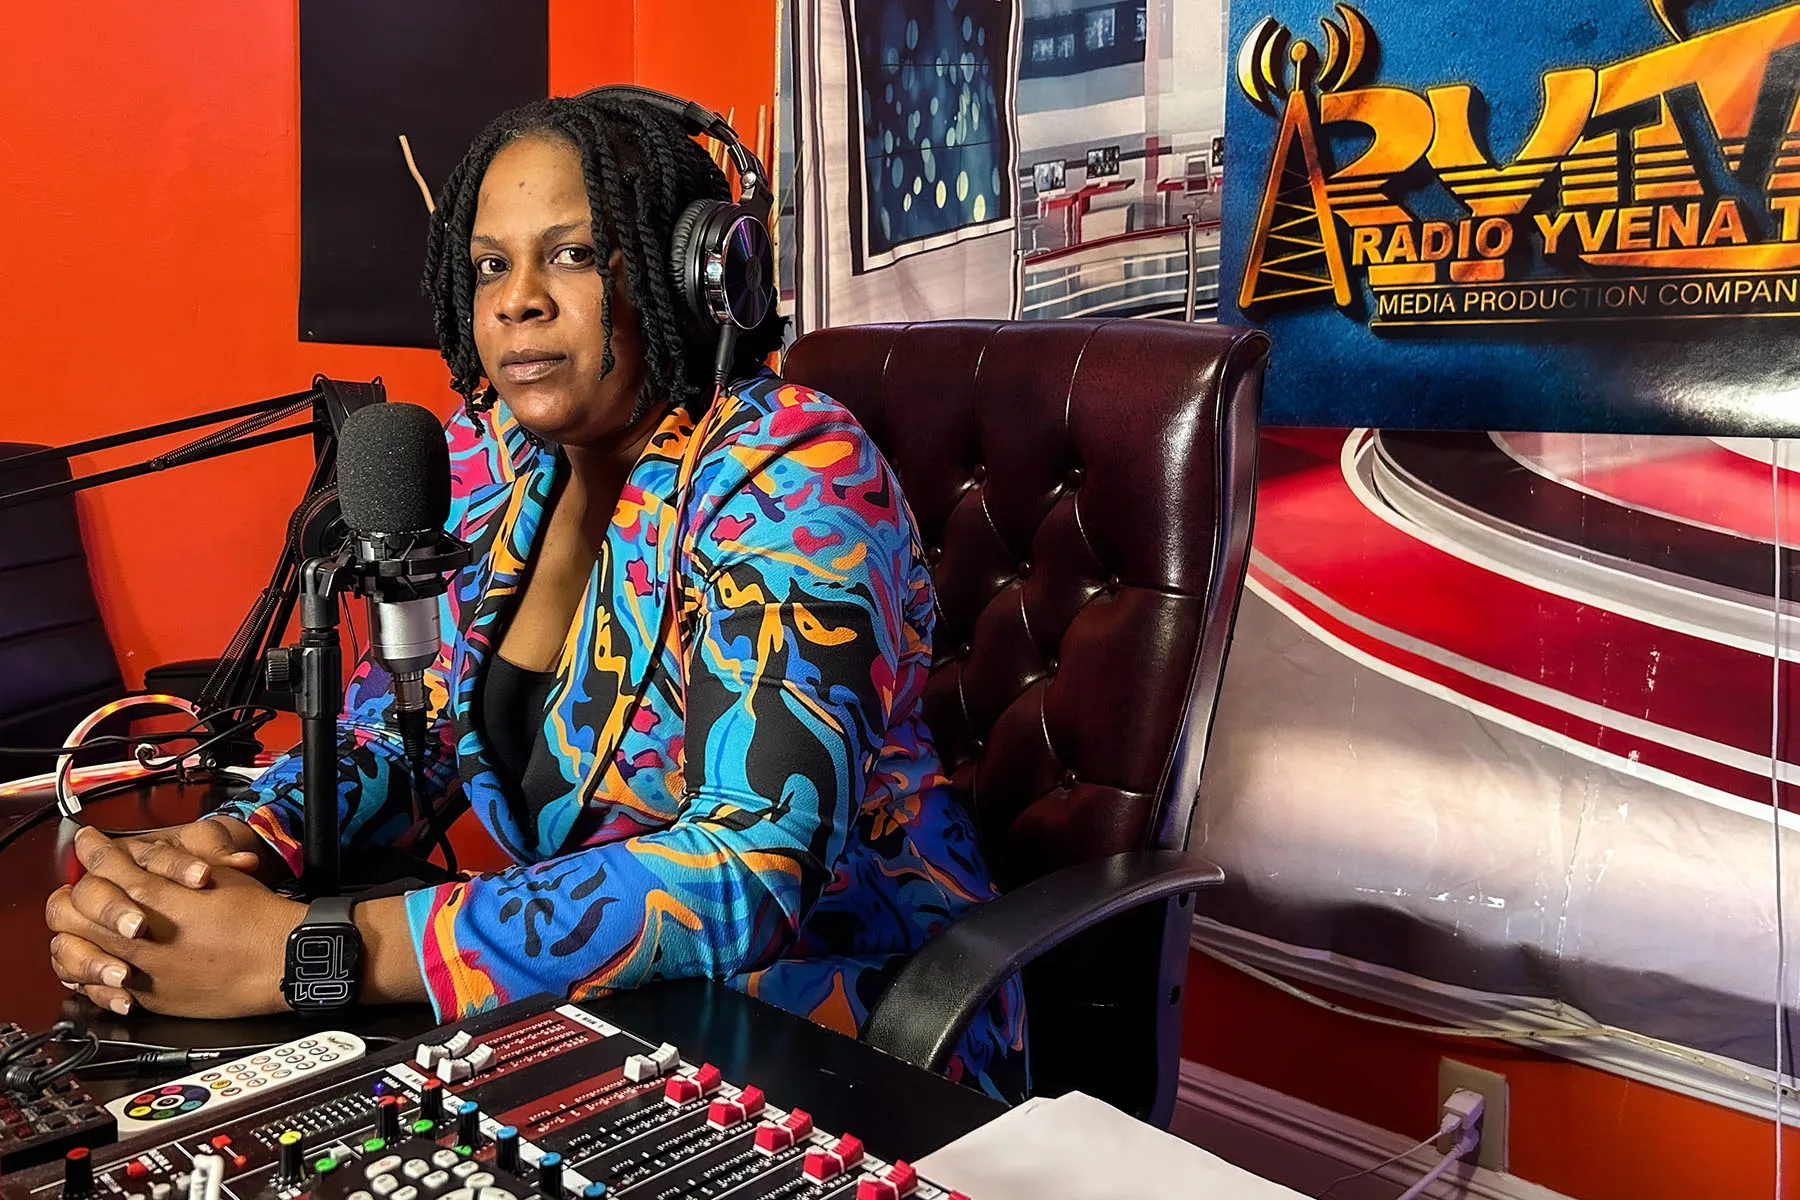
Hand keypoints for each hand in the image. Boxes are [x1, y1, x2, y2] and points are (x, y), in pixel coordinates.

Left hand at [46, 827, 304, 1016]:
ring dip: (71, 935)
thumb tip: (139, 852)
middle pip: (72, 909)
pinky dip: (86, 973)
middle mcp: (138, 933)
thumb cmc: (254, 917)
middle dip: (72, 893)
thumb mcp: (214, 873)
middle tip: (79, 887)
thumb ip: (167, 863)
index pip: (102, 866)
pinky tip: (95, 962)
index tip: (87, 843)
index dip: (91, 850)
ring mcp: (138, 967)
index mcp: (154, 895)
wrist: (278, 960)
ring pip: (73, 950)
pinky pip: (94, 988)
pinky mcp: (146, 996)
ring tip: (81, 926)